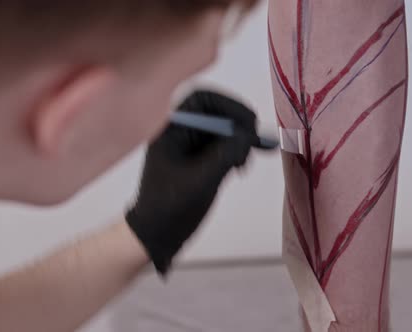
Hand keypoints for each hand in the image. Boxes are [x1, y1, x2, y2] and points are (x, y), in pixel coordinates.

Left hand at [126, 90, 257, 274]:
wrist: (156, 236)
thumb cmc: (169, 208)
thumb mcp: (200, 181)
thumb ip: (225, 154)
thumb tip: (249, 134)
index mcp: (172, 130)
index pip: (202, 100)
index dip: (228, 104)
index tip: (249, 122)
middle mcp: (183, 133)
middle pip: (218, 112)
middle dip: (239, 125)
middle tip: (255, 142)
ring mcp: (193, 147)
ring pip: (225, 130)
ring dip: (241, 141)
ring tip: (244, 164)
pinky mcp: (203, 161)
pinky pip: (226, 146)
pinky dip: (238, 152)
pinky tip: (241, 168)